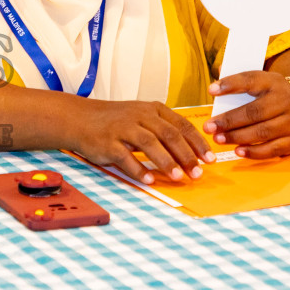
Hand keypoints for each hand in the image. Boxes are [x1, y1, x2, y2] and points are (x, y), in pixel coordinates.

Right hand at [72, 100, 213, 184]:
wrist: (80, 119)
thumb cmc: (115, 121)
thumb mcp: (142, 118)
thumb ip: (164, 131)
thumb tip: (190, 153)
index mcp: (153, 110)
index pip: (181, 125)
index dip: (197, 143)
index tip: (210, 159)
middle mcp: (140, 116)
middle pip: (169, 134)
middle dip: (186, 155)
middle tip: (197, 173)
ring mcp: (123, 128)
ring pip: (149, 144)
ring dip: (166, 162)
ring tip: (178, 177)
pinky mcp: (108, 142)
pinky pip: (126, 157)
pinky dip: (139, 169)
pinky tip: (150, 180)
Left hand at [205, 71, 289, 158]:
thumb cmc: (270, 95)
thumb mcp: (259, 81)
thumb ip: (238, 80)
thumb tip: (215, 80)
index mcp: (274, 82)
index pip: (250, 80)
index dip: (230, 84)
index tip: (211, 90)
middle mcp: (286, 101)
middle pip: (255, 112)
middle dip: (229, 121)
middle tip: (209, 127)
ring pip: (262, 132)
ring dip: (237, 137)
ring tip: (218, 139)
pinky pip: (272, 149)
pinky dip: (253, 152)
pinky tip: (237, 151)